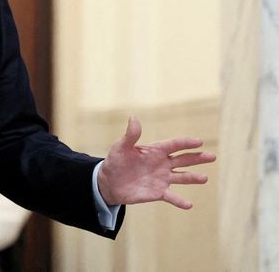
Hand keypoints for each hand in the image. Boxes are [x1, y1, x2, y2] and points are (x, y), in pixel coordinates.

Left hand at [97, 117, 215, 208]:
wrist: (110, 182)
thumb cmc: (116, 161)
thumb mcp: (121, 147)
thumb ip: (130, 135)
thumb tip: (133, 118)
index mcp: (155, 150)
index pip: (174, 145)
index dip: (186, 143)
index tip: (199, 141)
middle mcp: (163, 164)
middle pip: (184, 160)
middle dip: (198, 158)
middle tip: (212, 156)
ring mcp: (162, 178)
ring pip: (182, 178)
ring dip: (193, 178)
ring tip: (205, 178)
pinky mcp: (159, 192)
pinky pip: (172, 196)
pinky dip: (180, 200)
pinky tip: (189, 204)